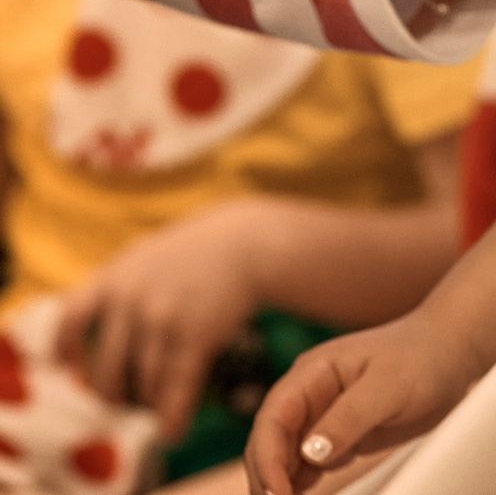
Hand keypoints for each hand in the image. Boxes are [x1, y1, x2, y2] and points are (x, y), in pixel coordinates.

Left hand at [53, 202, 263, 441]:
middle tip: (122, 400)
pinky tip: (173, 434)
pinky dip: (173, 416)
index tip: (69, 368)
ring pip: (144, 384)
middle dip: (112, 395)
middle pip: (106, 371)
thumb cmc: (192, 255)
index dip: (66, 352)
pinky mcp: (197, 334)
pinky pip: (177, 387)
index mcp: (114, 279)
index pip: (70, 323)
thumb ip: (111, 288)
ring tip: (156, 407)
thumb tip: (76, 330)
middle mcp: (132, 301)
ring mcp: (164, 319)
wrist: (248, 243)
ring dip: (149, 405)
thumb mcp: (143, 258)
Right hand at [244, 311, 483, 494]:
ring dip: (282, 485)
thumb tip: (309, 454)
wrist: (452, 352)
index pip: (273, 419)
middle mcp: (308, 396)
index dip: (267, 458)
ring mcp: (321, 418)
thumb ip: (349, 418)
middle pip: (271, 443)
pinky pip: (309, 466)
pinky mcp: (338, 437)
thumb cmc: (422, 358)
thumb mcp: (388, 387)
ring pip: (287, 458)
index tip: (276, 492)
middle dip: (269, 478)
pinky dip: (302, 485)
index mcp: (312, 374)